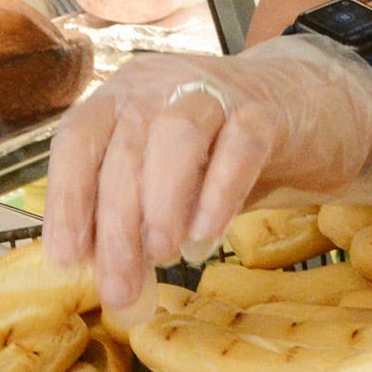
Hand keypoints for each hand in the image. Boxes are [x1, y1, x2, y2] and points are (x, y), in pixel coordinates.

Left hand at [41, 37, 371, 326]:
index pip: (78, 138)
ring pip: (177, 136)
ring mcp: (216, 90)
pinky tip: (207, 236)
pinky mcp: (266, 111)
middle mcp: (161, 83)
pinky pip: (240, 147)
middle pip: (125, 149)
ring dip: (162, 203)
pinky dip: (217, 195)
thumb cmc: (220, 150)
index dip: (66, 199)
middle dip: (117, 227)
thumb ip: (137, 220)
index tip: (68, 259)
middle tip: (120, 288)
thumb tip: (112, 286)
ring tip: (165, 256)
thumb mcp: (167, 180)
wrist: (305, 106)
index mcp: (123, 96)